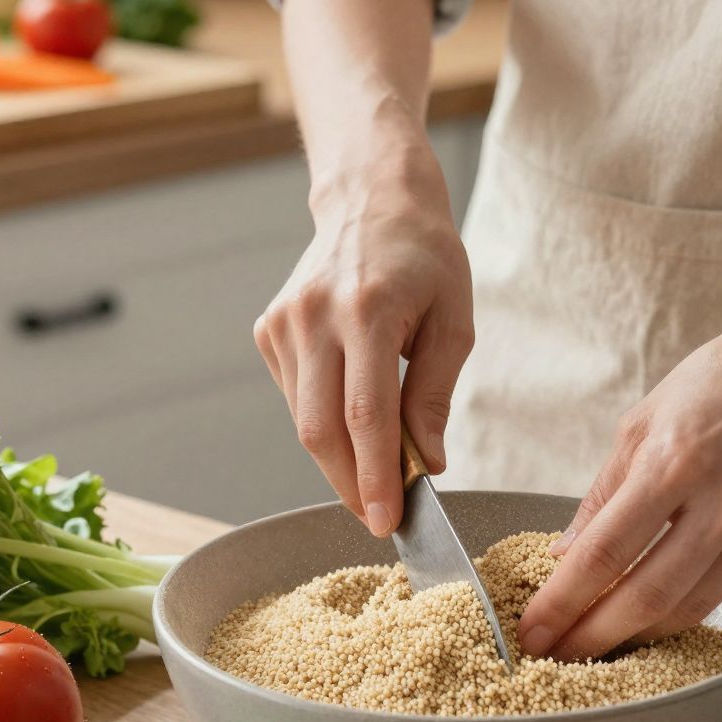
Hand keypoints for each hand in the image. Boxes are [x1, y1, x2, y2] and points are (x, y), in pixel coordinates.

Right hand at [254, 140, 473, 536]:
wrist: (372, 201)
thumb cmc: (425, 259)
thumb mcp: (453, 321)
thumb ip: (434, 395)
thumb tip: (426, 463)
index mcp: (367, 309)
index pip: (364, 414)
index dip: (374, 475)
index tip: (386, 520)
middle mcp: (315, 316)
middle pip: (321, 428)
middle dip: (351, 483)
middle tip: (380, 516)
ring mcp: (283, 322)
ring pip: (304, 420)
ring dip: (339, 458)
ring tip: (377, 468)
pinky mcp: (268, 330)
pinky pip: (296, 398)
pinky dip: (324, 423)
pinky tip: (352, 416)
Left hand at [517, 288, 721, 661]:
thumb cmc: (718, 381)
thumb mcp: (643, 421)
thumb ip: (604, 493)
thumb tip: (566, 558)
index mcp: (676, 460)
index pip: (606, 552)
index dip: (563, 602)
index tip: (531, 632)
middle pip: (649, 597)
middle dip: (594, 637)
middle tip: (558, 659)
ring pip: (693, 607)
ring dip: (641, 633)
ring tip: (603, 641)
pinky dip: (693, 595)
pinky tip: (668, 590)